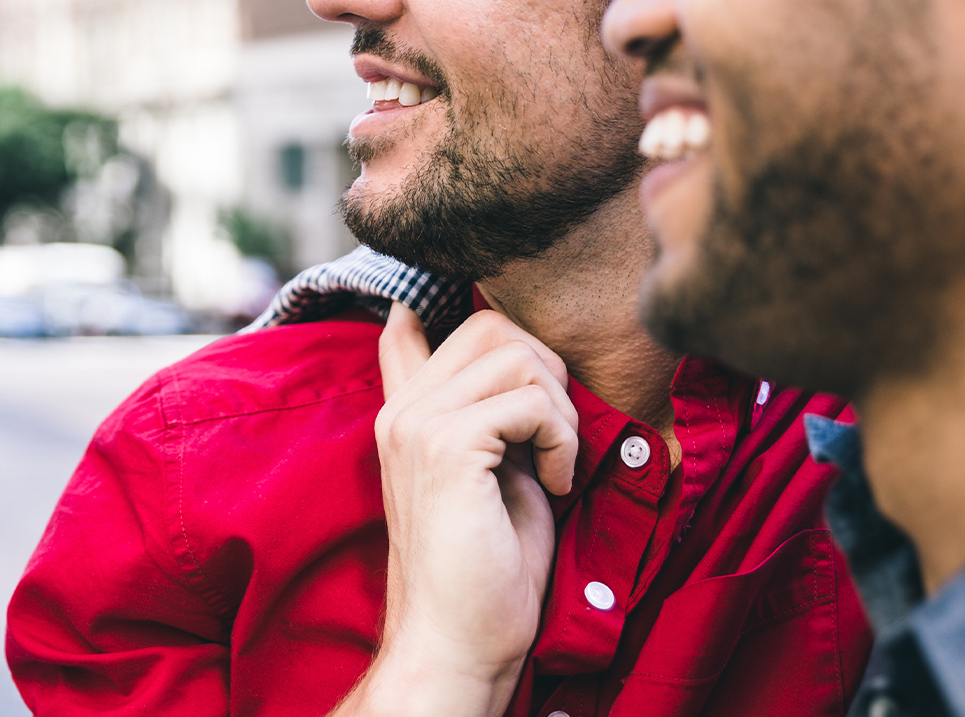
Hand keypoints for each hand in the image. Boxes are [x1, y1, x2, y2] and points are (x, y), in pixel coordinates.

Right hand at [330, 302, 579, 716]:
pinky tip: (554, 484)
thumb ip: (485, 414)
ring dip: (561, 411)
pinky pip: (532, 402)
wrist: (459, 641)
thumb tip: (518, 359)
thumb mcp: (490, 471)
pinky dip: (563, 441)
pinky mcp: (447, 447)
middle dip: (547, 372)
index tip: (511, 376)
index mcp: (403, 413)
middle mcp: (401, 410)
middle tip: (555, 436)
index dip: (473, 325)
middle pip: (491, 326)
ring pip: (519, 357)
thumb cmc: (486, 568)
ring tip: (554, 465)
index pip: (413, 325)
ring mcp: (418, 425)